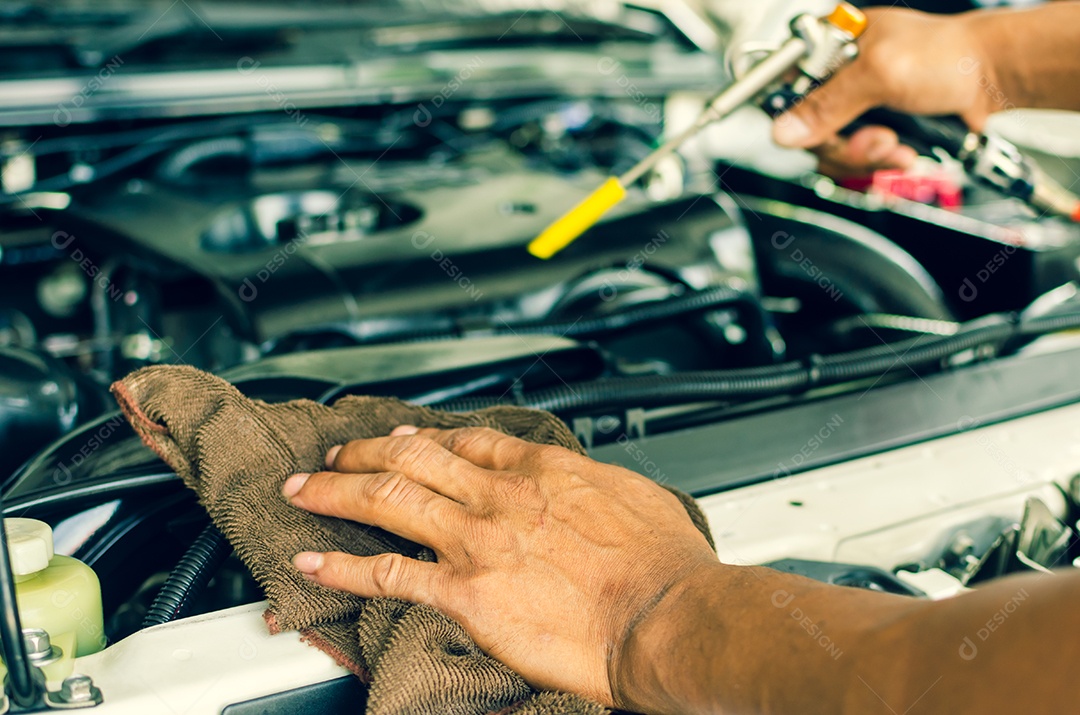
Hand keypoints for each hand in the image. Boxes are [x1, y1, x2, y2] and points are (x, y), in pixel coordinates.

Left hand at [281, 425, 717, 706]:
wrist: (667, 616)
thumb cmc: (664, 567)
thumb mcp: (638, 499)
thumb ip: (599, 489)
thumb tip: (595, 492)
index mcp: (543, 471)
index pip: (468, 441)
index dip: (426, 438)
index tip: (406, 439)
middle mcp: (501, 496)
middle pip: (414, 459)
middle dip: (366, 454)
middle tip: (337, 453)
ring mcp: (478, 540)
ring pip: (389, 500)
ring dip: (338, 491)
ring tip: (307, 488)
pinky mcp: (466, 592)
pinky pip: (388, 574)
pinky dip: (344, 567)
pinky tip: (314, 562)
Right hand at [773, 7, 996, 177]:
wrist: (992, 78)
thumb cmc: (949, 56)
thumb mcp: (881, 73)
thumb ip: (829, 102)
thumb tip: (784, 130)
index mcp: (830, 44)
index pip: (783, 87)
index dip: (794, 117)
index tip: (817, 132)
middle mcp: (837, 74)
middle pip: (806, 129)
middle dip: (843, 144)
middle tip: (876, 138)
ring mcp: (855, 103)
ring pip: (831, 149)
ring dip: (865, 157)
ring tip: (895, 145)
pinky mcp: (872, 126)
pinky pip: (855, 159)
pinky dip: (878, 162)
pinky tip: (901, 150)